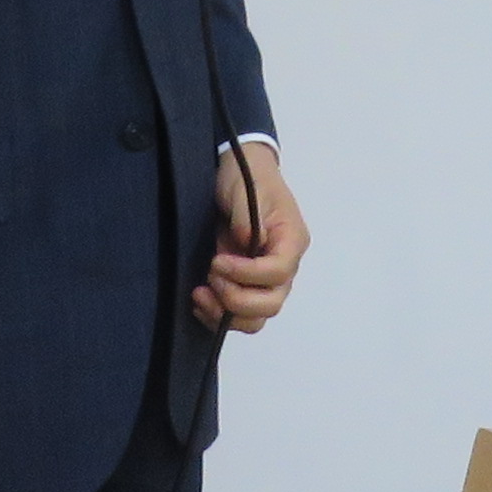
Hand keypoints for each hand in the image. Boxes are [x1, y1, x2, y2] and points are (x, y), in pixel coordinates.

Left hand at [195, 141, 308, 334]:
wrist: (241, 173)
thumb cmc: (248, 178)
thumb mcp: (246, 189)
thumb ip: (247, 217)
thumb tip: (246, 242)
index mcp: (291, 241)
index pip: (278, 273)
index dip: (247, 274)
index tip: (218, 261)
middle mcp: (284, 266)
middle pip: (271, 304)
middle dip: (237, 300)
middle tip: (212, 276)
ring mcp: (266, 280)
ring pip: (256, 318)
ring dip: (226, 314)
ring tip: (200, 295)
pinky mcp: (247, 286)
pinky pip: (240, 316)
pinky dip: (218, 317)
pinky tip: (200, 302)